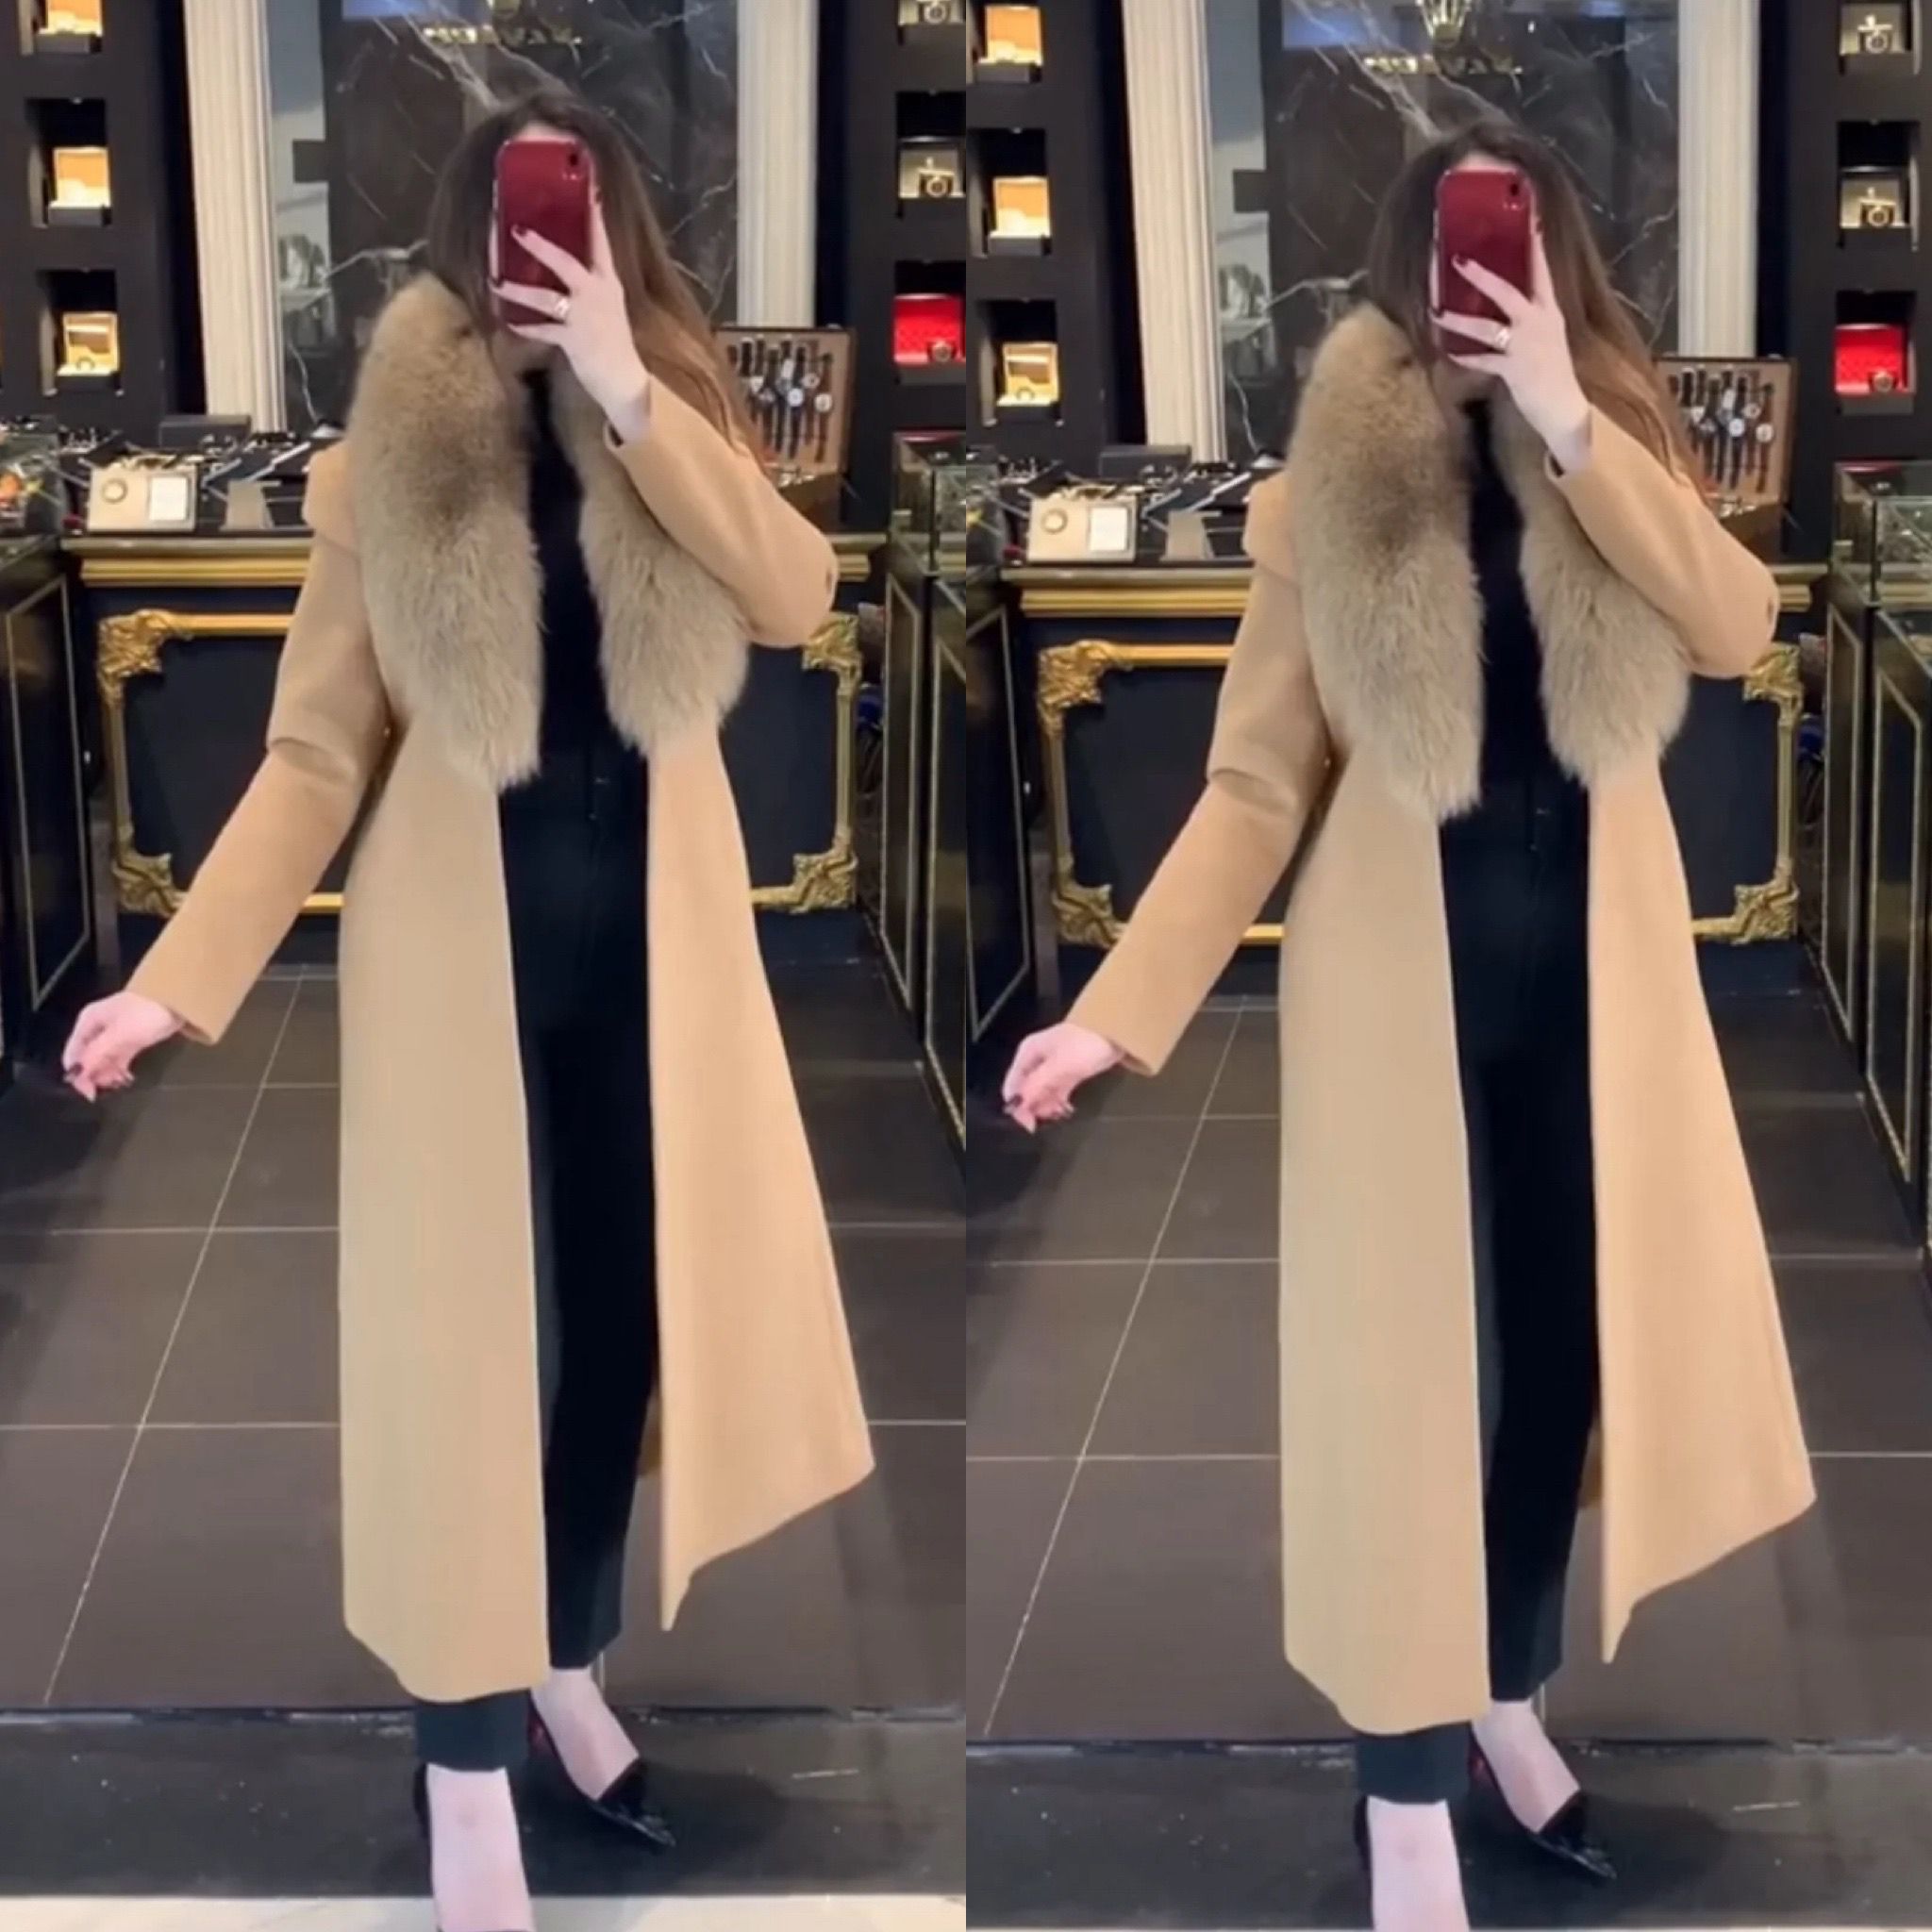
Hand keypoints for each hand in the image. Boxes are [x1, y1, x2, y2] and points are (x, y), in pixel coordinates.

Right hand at [62, 992, 182, 1101]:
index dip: (78, 1074)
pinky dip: (119, 1068)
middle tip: (105, 1091)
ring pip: (104, 1058)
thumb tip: (77, 1075)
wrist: (178, 998)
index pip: (74, 1053)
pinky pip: (119, 1056)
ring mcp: (115, 1032)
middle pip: (88, 1057)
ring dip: (107, 1073)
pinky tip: (125, 1079)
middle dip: (93, 1075)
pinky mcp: (132, 1037)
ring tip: (118, 1085)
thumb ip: (96, 1055)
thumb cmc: (144, 1014)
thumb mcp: (118, 1035)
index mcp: (88, 1021)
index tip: (88, 1093)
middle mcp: (98, 1026)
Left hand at [494, 201, 652, 441]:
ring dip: (517, 290)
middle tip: (516, 230)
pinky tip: (508, 321)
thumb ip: (589, 283)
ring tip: (495, 283)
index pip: (601, 241)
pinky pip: (543, 331)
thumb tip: (560, 261)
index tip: (588, 185)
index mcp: (608, 281)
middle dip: (541, 247)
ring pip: (545, 298)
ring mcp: (585, 317)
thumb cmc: (614, 341)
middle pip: (566, 263)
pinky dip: (525, 327)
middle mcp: (597, 294)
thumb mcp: (608, 305)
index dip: (594, 213)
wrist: (625, 382)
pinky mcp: (574, 340)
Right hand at [1002, 1023, 1124, 1132]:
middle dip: (1033, 1107)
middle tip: (1047, 1121)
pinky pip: (1057, 1090)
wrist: (1115, 1030)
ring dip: (1047, 1105)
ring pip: (1042, 1091)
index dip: (1017, 1106)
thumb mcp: (1058, 1066)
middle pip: (1026, 1089)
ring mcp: (1053, 1064)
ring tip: (1059, 1115)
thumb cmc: (1083, 1045)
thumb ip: (1036, 1086)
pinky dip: (1058, 1101)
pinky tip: (1065, 1110)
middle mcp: (1036, 1058)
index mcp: (1028, 1052)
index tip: (1029, 1124)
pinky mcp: (1069, 1069)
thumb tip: (1017, 1106)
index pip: (1013, 1084)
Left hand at [1434, 229, 1592, 473]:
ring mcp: (1525, 346)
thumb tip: (1506, 302)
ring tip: (1436, 313)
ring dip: (1459, 320)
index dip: (1535, 246)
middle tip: (1457, 260)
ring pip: (1487, 328)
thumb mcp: (1548, 336)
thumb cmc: (1554, 372)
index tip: (1528, 219)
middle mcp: (1539, 322)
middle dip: (1482, 277)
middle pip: (1508, 292)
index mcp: (1549, 311)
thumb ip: (1529, 317)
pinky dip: (1464, 357)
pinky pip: (1482, 361)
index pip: (1542, 271)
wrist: (1565, 409)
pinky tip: (1447, 352)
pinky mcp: (1514, 370)